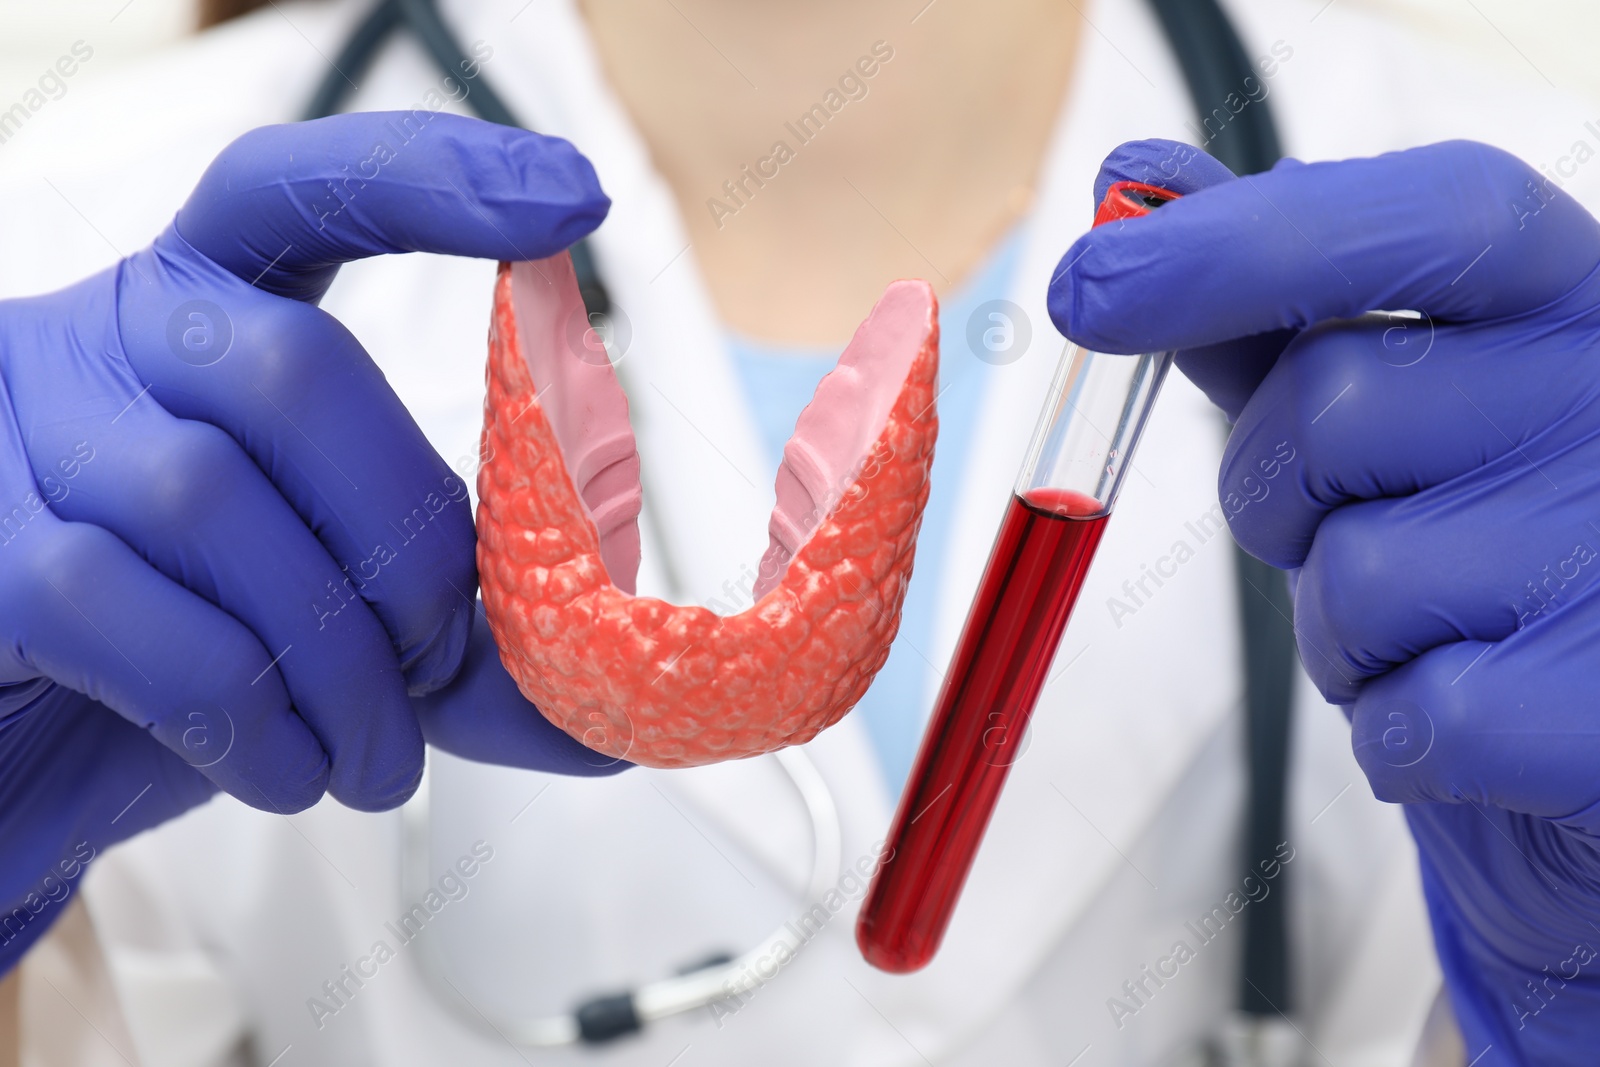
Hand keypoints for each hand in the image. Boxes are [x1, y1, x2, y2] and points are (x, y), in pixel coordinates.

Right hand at [0, 113, 618, 969]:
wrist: (17, 763)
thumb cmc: (189, 655)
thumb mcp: (344, 633)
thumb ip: (465, 662)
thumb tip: (610, 726)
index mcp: (212, 311)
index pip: (306, 190)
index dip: (435, 182)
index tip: (572, 204)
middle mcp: (104, 337)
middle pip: (298, 373)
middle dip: (408, 541)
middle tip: (436, 665)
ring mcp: (12, 430)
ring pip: (212, 503)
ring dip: (337, 661)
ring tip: (372, 759)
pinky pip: (122, 610)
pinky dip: (242, 712)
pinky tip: (285, 767)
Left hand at [1050, 138, 1599, 1061]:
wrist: (1591, 723)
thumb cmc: (1475, 548)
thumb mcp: (1389, 404)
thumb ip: (1265, 300)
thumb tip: (1136, 169)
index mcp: (1572, 305)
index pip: (1431, 218)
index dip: (1244, 241)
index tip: (1087, 281)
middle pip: (1333, 409)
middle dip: (1278, 492)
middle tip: (1350, 527)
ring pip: (1354, 581)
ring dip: (1341, 630)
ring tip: (1436, 632)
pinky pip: (1407, 720)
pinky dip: (1395, 732)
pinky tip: (1471, 711)